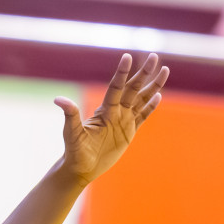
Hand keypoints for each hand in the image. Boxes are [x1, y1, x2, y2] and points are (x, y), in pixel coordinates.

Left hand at [56, 53, 169, 185]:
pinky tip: (158, 96)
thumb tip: (58, 99)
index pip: (116, 87)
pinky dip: (150, 107)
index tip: (127, 57)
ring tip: (164, 71)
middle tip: (154, 57)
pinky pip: (143, 116)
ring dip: (153, 86)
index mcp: (105, 110)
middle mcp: (116, 112)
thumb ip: (70, 115)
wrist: (82, 167)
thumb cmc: (74, 150)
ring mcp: (124, 121)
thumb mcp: (72, 132)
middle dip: (144, 73)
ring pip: (141, 99)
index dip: (122, 73)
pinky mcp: (129, 132)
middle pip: (133, 89)